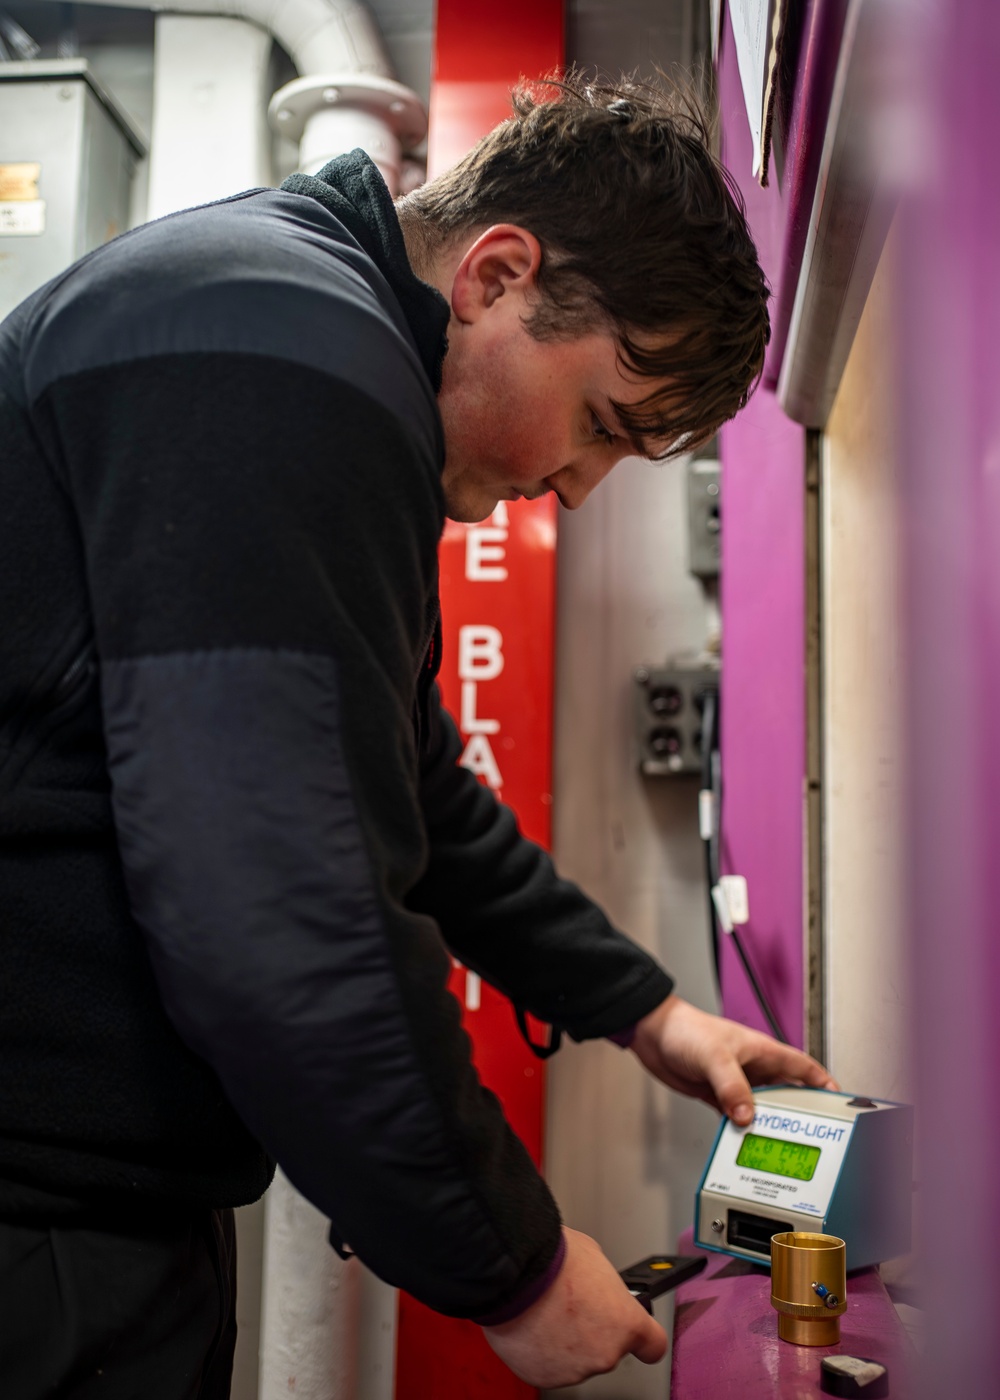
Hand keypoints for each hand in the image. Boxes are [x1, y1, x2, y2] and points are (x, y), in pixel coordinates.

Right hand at [482, 1226, 666, 1387]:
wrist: (513, 1273)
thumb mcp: (594, 1256)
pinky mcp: (543, 1377)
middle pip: (607, 1348)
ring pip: (576, 1359)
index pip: (652, 1345)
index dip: (643, 1337)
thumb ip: (605, 1284)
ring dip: (566, 1341)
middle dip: (592, 1331)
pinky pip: (548, 1365)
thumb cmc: (553, 1259)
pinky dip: (541, 1350)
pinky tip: (532, 1324)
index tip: (636, 1333)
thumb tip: (598, 1288)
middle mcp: (605, 1353)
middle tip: (571, 1305)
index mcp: (626, 1323)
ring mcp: (574, 1370)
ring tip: (546, 1311)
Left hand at [631, 994, 838, 1126]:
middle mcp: (753, 1068)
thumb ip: (732, 1087)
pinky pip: (737, 1117)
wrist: (652, 1033)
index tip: (840, 1103)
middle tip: (810, 1135)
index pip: (804, 1068)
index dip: (823, 1084)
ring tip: (777, 1145)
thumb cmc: (685, 1029)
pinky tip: (743, 1143)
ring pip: (762, 1109)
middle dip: (799, 1113)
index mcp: (762, 1052)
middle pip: (786, 1094)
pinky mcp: (716, 1095)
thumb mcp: (715, 1057)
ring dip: (767, 1125)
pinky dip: (742, 1130)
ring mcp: (736, 1083)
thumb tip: (746, 1117)